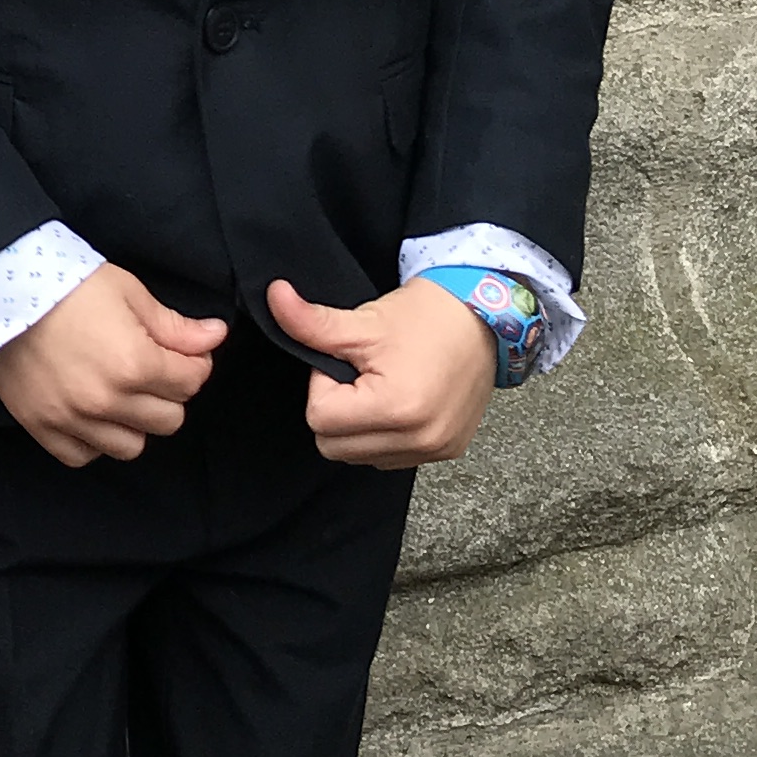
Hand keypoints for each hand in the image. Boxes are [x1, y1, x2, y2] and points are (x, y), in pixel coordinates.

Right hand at [0, 264, 226, 466]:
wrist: (1, 292)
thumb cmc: (68, 284)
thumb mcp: (129, 293)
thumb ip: (174, 326)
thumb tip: (215, 336)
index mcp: (135, 363)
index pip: (192, 382)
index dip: (193, 364)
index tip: (181, 352)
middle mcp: (107, 400)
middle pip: (169, 419)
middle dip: (168, 394)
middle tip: (150, 370)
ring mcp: (73, 418)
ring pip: (132, 446)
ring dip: (134, 423)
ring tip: (121, 395)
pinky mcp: (42, 426)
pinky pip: (83, 456)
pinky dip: (93, 441)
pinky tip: (91, 415)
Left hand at [266, 276, 496, 467]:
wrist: (484, 318)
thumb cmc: (428, 317)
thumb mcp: (363, 321)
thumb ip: (310, 322)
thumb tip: (272, 297)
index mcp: (396, 408)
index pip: (319, 418)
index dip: (324, 385)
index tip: (347, 362)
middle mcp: (419, 438)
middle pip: (332, 445)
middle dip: (336, 409)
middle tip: (361, 375)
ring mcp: (435, 450)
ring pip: (357, 456)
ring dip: (358, 426)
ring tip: (382, 387)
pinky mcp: (446, 452)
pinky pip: (389, 459)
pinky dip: (383, 436)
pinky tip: (399, 403)